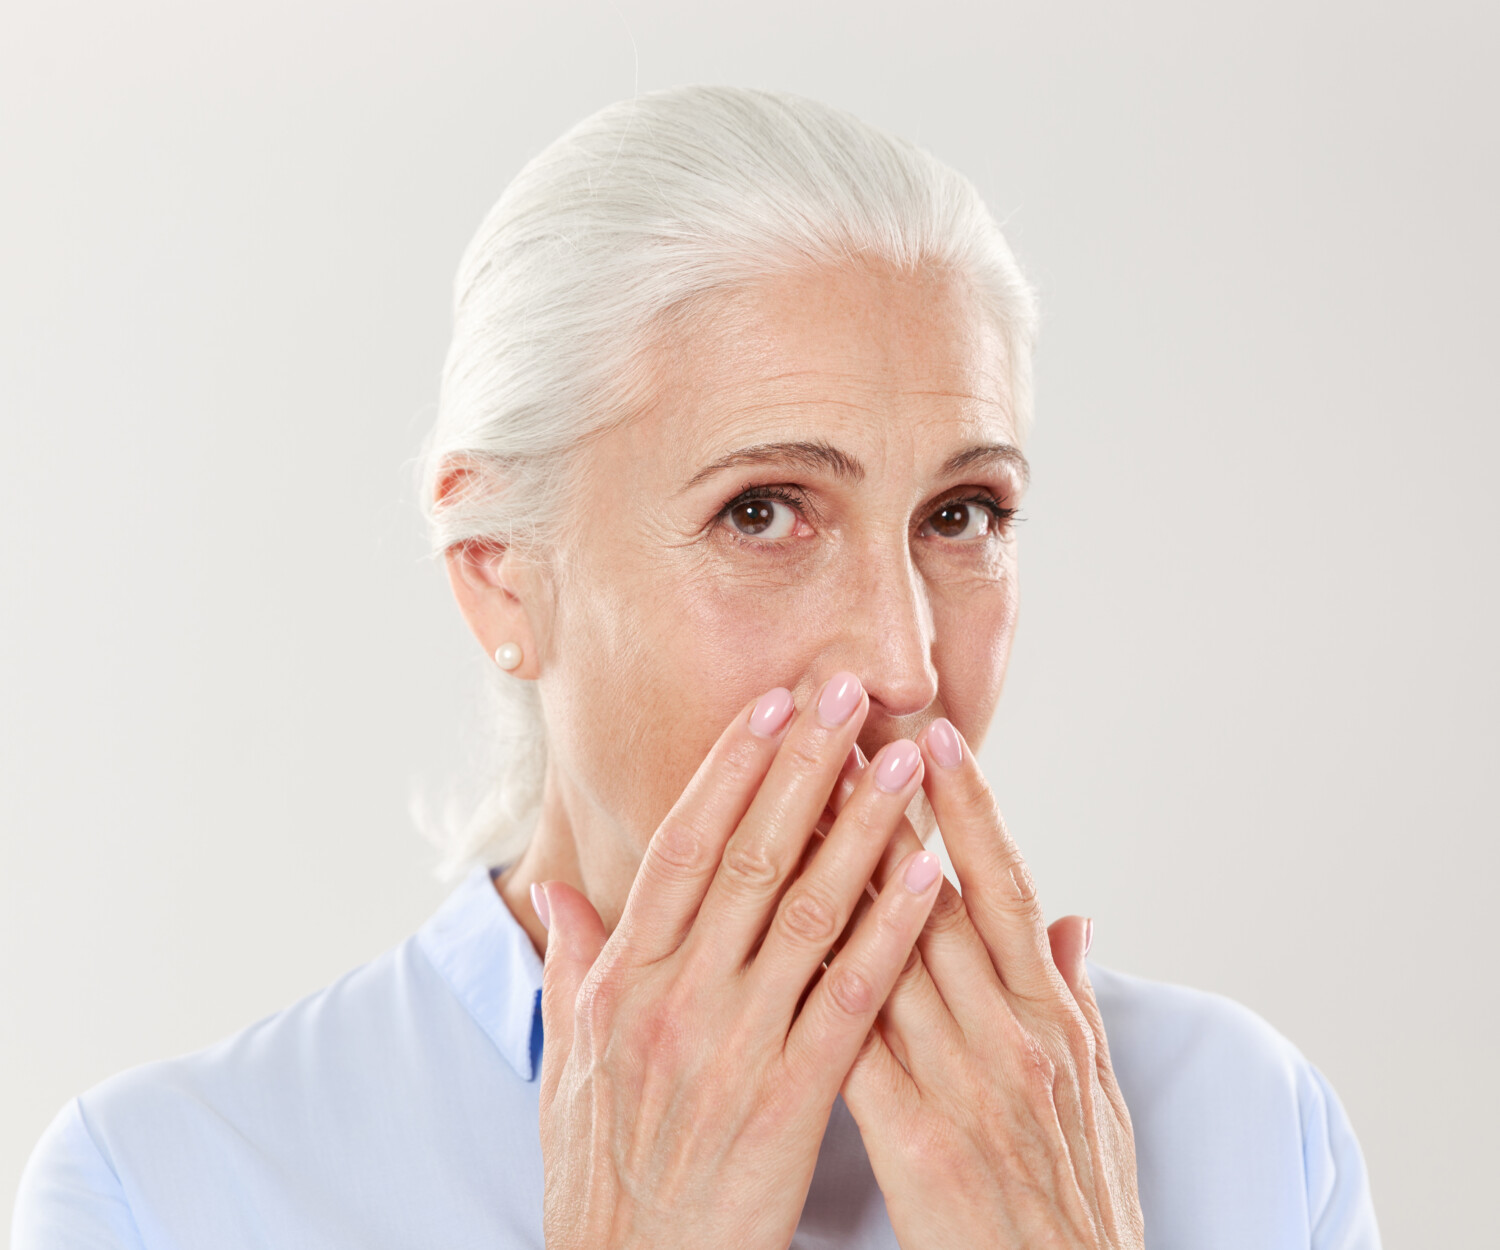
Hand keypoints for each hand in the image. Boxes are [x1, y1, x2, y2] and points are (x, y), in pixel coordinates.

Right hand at [534, 674, 945, 1249]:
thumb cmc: (601, 1176)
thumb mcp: (566, 1067)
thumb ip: (568, 970)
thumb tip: (557, 895)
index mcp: (621, 981)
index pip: (681, 849)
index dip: (729, 771)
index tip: (770, 706)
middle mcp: (675, 998)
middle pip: (750, 858)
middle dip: (803, 768)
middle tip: (847, 693)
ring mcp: (734, 1047)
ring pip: (809, 913)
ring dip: (862, 828)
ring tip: (905, 762)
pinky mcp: (789, 1102)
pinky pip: (851, 1001)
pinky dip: (893, 933)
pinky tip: (931, 878)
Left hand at [837, 722, 1144, 1248]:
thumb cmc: (1082, 1204)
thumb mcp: (1102, 1096)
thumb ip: (1078, 997)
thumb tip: (1075, 915)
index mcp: (1056, 1021)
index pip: (1005, 888)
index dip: (969, 808)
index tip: (934, 735)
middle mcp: (1014, 1037)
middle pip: (935, 901)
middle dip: (887, 812)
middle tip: (844, 732)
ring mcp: (966, 1087)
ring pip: (890, 954)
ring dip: (839, 874)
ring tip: (798, 800)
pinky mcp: (917, 1143)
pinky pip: (856, 1043)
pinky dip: (822, 981)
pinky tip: (777, 931)